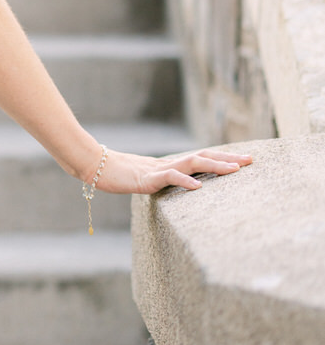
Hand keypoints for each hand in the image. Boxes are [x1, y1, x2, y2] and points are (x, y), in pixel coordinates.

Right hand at [86, 146, 253, 195]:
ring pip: (192, 163)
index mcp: (170, 165)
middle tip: (251, 161)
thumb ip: (162, 182)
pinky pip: (169, 178)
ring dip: (215, 166)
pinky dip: (184, 181)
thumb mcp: (146, 180)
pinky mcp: (146, 179)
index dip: (222, 158)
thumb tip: (177, 187)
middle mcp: (168, 163)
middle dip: (228, 159)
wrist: (94, 166)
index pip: (202, 158)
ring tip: (234, 170)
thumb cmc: (117, 174)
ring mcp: (158, 170)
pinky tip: (198, 187)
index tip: (244, 161)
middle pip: (204, 157)